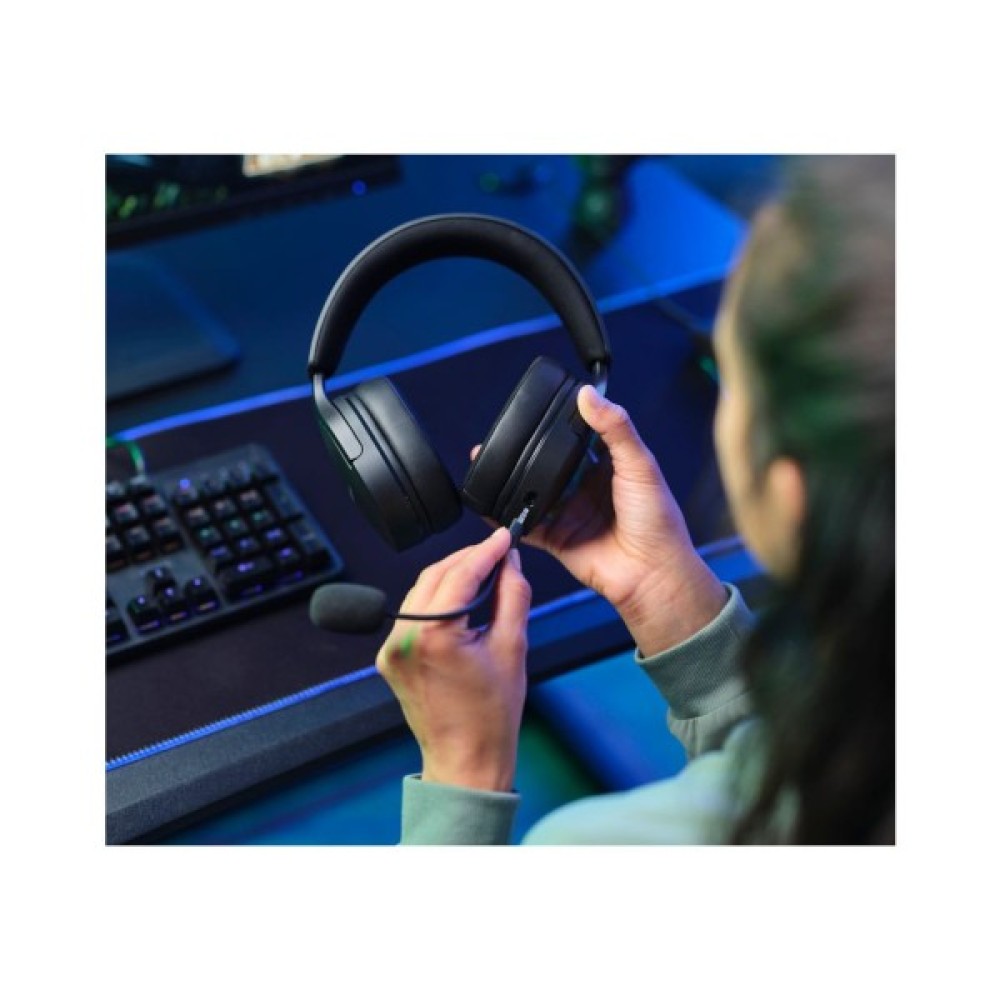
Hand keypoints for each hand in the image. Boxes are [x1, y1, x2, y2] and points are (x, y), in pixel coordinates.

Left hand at [375, 527, 530, 791]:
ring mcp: (392, 648)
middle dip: (469, 559)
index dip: (487, 550)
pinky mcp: (390, 657)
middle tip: (498, 551)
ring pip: (421, 591)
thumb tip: (509, 561)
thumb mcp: (513, 647)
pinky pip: (413, 613)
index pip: (462, 573)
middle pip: (437, 575)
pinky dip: (436, 600)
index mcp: (434, 635)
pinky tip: (460, 598)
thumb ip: (511, 594)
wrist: (465, 760)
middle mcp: (404, 638)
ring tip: (484, 571)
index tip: (505, 536)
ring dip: (452, 576)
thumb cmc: (491, 717)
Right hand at [479, 385, 725, 655]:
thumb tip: (588, 394)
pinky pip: (526, 524)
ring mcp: (569, 512)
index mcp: (610, 465)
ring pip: (534, 491)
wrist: (652, 573)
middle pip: (551, 463)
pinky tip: (489, 503)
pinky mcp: (556, 538)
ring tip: (488, 460)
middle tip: (504, 433)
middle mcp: (586, 487)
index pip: (580, 436)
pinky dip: (507, 516)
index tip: (539, 405)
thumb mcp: (640, 465)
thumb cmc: (657, 521)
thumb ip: (615, 428)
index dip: (562, 421)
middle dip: (528, 450)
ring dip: (512, 479)